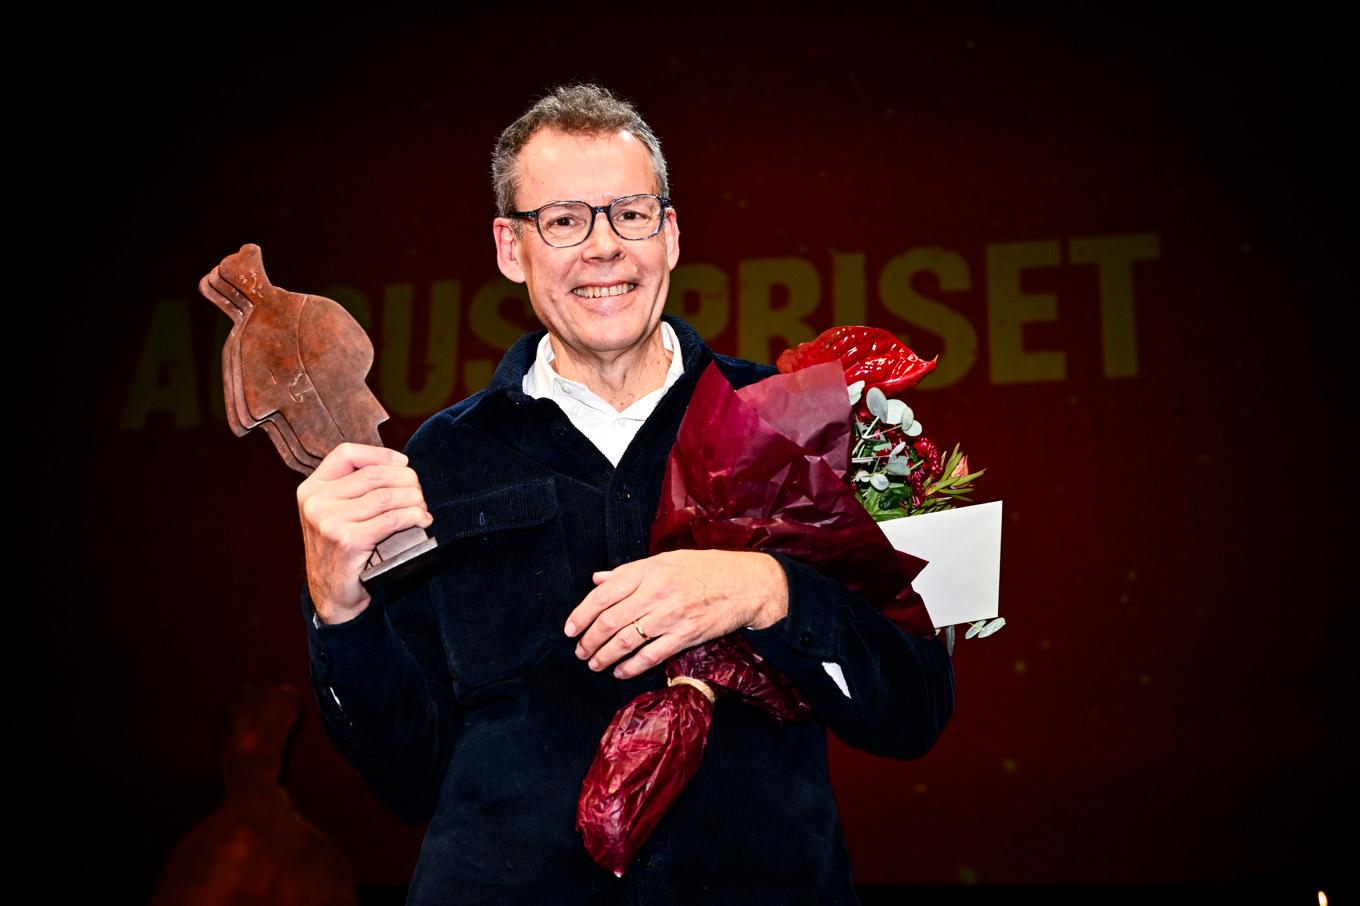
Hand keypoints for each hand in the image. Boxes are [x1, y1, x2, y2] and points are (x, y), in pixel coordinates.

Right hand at [297, 442, 432, 623]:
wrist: (331, 594)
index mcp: (311, 489)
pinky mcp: (348, 541)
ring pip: (386, 496)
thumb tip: (399, 465)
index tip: (403, 463)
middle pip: (374, 474)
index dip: (380, 454)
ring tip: (422, 510)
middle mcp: (316, 502)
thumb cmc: (340, 550)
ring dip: (414, 500)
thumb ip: (354, 488)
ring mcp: (329, 522)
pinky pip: (392, 519)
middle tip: (419, 494)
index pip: (346, 454)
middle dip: (406, 480)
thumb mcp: (336, 513)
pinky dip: (414, 517)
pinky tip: (422, 521)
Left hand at [564, 550, 788, 679]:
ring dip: (604, 657)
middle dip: (589, 641)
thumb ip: (628, 572)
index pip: (602, 595)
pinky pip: (650, 656)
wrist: (744, 583)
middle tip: (580, 651)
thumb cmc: (703, 569)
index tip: (570, 629)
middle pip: (609, 622)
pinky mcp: (685, 636)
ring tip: (594, 664)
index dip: (580, 615)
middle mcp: (655, 592)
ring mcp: (670, 616)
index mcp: (646, 571)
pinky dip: (630, 668)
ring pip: (625, 642)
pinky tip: (620, 672)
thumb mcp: (664, 561)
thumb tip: (597, 580)